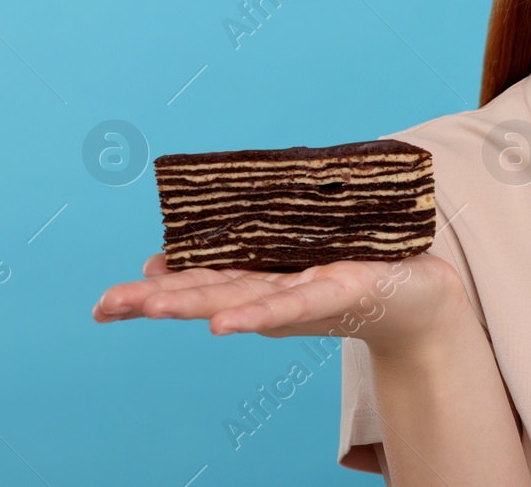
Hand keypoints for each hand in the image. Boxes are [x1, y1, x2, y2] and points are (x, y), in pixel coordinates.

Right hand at [92, 250, 464, 358]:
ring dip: (194, 305)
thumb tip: (222, 205)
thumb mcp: (310, 237)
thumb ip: (268, 226)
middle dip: (154, 300)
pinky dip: (258, 313)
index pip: (203, 280)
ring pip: (242, 300)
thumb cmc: (366, 259)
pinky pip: (296, 305)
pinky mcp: (341, 292)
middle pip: (209, 293)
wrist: (426, 294)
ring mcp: (305, 296)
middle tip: (103, 306)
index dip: (160, 286)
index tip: (111, 299)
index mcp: (265, 275)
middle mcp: (276, 291)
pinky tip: (225, 325)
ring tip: (147, 306)